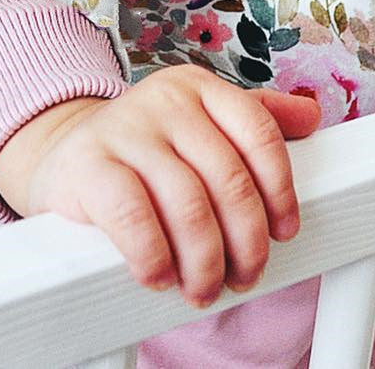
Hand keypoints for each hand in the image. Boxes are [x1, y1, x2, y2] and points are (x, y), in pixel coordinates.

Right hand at [0, 65, 319, 309]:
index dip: (279, 189)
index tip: (284, 232)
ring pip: (188, 205)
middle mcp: (166, 100)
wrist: (63, 153)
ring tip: (203, 287)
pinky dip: (154, 257)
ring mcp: (126, 129)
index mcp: (199, 88)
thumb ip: (254, 118)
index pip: (258, 131)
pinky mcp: (89, 164)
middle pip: (228, 177)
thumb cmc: (146, 148)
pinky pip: (135, 218)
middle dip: (245, 241)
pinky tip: (159, 275)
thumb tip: (311, 114)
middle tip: (244, 277)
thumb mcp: (200, 123)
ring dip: (204, 261)